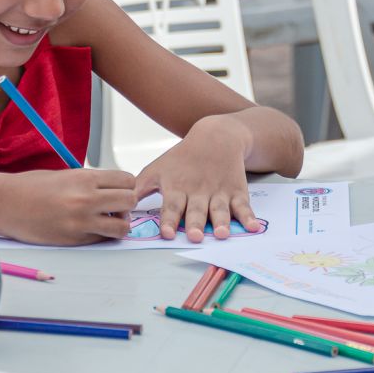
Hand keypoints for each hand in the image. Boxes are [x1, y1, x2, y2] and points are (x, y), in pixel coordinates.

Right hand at [1, 167, 135, 245]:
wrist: (5, 204)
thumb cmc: (32, 186)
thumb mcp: (67, 175)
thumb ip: (92, 182)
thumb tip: (114, 190)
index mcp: (85, 178)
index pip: (127, 180)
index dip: (127, 186)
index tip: (119, 191)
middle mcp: (86, 199)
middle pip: (130, 201)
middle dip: (127, 205)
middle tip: (116, 207)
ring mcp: (81, 222)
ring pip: (122, 227)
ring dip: (119, 225)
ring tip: (107, 221)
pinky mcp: (74, 240)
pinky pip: (101, 239)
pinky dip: (101, 235)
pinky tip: (88, 229)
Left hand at [134, 117, 262, 242]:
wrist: (216, 136)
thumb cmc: (182, 158)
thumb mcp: (157, 169)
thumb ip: (139, 189)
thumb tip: (120, 205)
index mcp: (177, 187)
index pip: (172, 206)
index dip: (169, 219)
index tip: (167, 233)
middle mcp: (198, 191)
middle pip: (196, 210)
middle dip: (195, 224)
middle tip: (194, 236)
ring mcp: (219, 192)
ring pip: (219, 210)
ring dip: (221, 222)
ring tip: (221, 234)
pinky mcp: (236, 191)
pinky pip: (244, 206)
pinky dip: (249, 217)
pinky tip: (253, 228)